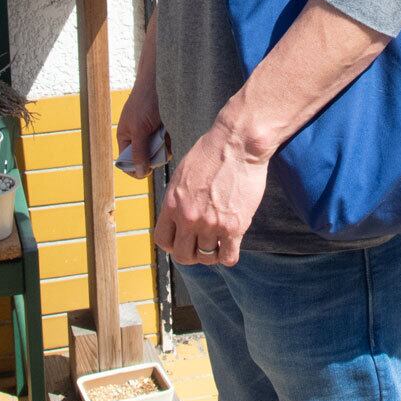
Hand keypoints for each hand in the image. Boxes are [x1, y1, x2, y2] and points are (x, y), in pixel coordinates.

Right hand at [116, 83, 163, 178]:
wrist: (161, 80)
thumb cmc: (145, 102)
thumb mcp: (140, 129)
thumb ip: (139, 151)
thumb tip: (140, 173)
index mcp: (126, 137)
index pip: (126, 161)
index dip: (135, 169)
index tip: (148, 172)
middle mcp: (137, 136)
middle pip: (144, 158)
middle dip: (153, 157)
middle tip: (161, 151)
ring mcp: (150, 132)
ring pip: (157, 150)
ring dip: (163, 148)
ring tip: (165, 137)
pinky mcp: (163, 127)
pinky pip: (167, 141)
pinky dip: (170, 140)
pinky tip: (171, 132)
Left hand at [153, 121, 266, 266]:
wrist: (238, 142)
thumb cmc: (212, 151)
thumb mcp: (183, 173)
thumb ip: (178, 198)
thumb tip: (178, 212)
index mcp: (172, 205)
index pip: (163, 240)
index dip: (173, 243)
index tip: (183, 239)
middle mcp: (188, 219)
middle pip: (183, 255)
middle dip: (192, 253)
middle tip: (202, 244)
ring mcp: (211, 225)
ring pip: (206, 258)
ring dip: (212, 252)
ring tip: (220, 242)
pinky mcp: (234, 226)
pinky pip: (228, 257)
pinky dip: (229, 254)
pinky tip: (232, 243)